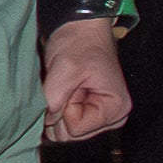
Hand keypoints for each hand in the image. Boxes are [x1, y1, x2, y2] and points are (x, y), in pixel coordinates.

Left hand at [38, 18, 129, 144]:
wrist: (80, 27)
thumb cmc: (80, 43)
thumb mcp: (65, 70)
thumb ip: (54, 101)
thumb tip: (47, 123)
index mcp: (116, 109)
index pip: (76, 129)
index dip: (65, 109)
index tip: (71, 86)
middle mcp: (113, 117)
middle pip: (73, 134)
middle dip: (62, 112)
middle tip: (69, 86)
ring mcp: (101, 115)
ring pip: (66, 130)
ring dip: (59, 109)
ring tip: (68, 86)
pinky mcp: (89, 111)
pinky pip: (66, 123)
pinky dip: (58, 108)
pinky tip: (65, 91)